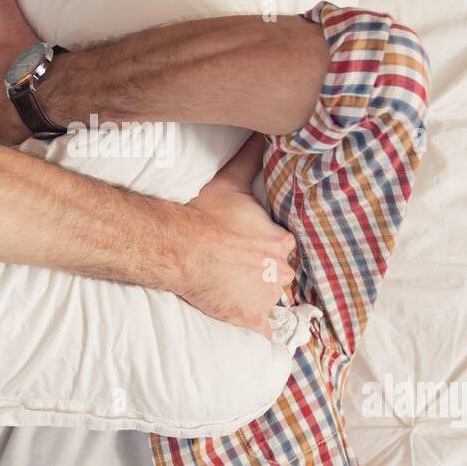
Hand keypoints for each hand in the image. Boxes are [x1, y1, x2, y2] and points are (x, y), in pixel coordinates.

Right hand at [178, 136, 295, 336]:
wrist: (181, 249)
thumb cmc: (205, 216)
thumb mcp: (231, 183)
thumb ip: (250, 159)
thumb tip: (263, 132)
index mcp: (281, 241)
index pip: (285, 247)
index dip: (270, 248)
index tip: (254, 248)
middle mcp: (281, 270)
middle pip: (281, 274)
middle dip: (266, 273)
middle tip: (242, 268)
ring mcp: (267, 297)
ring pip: (272, 299)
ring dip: (259, 297)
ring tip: (238, 291)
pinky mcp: (252, 318)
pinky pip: (268, 332)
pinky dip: (265, 332)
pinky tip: (263, 332)